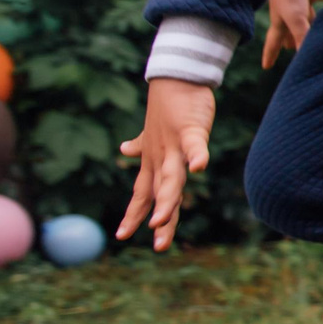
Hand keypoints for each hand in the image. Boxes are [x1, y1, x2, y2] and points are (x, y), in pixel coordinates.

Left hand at [118, 79, 215, 251]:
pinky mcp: (190, 130)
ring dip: (167, 199)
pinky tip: (200, 167)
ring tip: (160, 220)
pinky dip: (197, 156)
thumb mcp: (152, 131)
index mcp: (153, 161)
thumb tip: (125, 149)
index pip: (142, 193)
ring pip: (171, 177)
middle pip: (159, 193)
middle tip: (157, 245)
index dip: (133, 214)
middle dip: (157, 218)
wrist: (175, 78)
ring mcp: (174, 146)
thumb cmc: (167, 107)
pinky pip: (194, 145)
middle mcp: (161, 158)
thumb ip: (140, 144)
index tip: (122, 236)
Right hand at [261, 0, 322, 69]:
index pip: (274, 43)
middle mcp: (290, 14)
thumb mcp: (295, 19)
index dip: (270, 55)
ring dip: (316, 25)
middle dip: (293, 42)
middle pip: (293, 32)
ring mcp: (301, 2)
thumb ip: (301, 37)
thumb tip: (305, 58)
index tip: (266, 67)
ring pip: (310, 17)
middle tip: (294, 51)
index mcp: (281, 23)